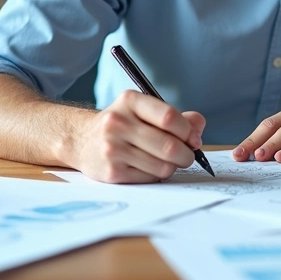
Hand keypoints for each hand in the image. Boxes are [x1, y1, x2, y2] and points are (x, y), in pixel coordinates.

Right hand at [71, 90, 205, 183]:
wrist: (82, 140)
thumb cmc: (123, 125)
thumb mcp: (144, 111)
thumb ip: (176, 117)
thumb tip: (198, 128)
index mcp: (130, 101)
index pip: (169, 117)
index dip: (188, 131)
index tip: (194, 139)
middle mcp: (118, 123)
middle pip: (169, 145)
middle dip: (186, 154)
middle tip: (187, 156)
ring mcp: (113, 149)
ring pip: (163, 165)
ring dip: (173, 166)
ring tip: (167, 161)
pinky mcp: (112, 172)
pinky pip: (150, 178)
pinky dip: (157, 175)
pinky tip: (149, 167)